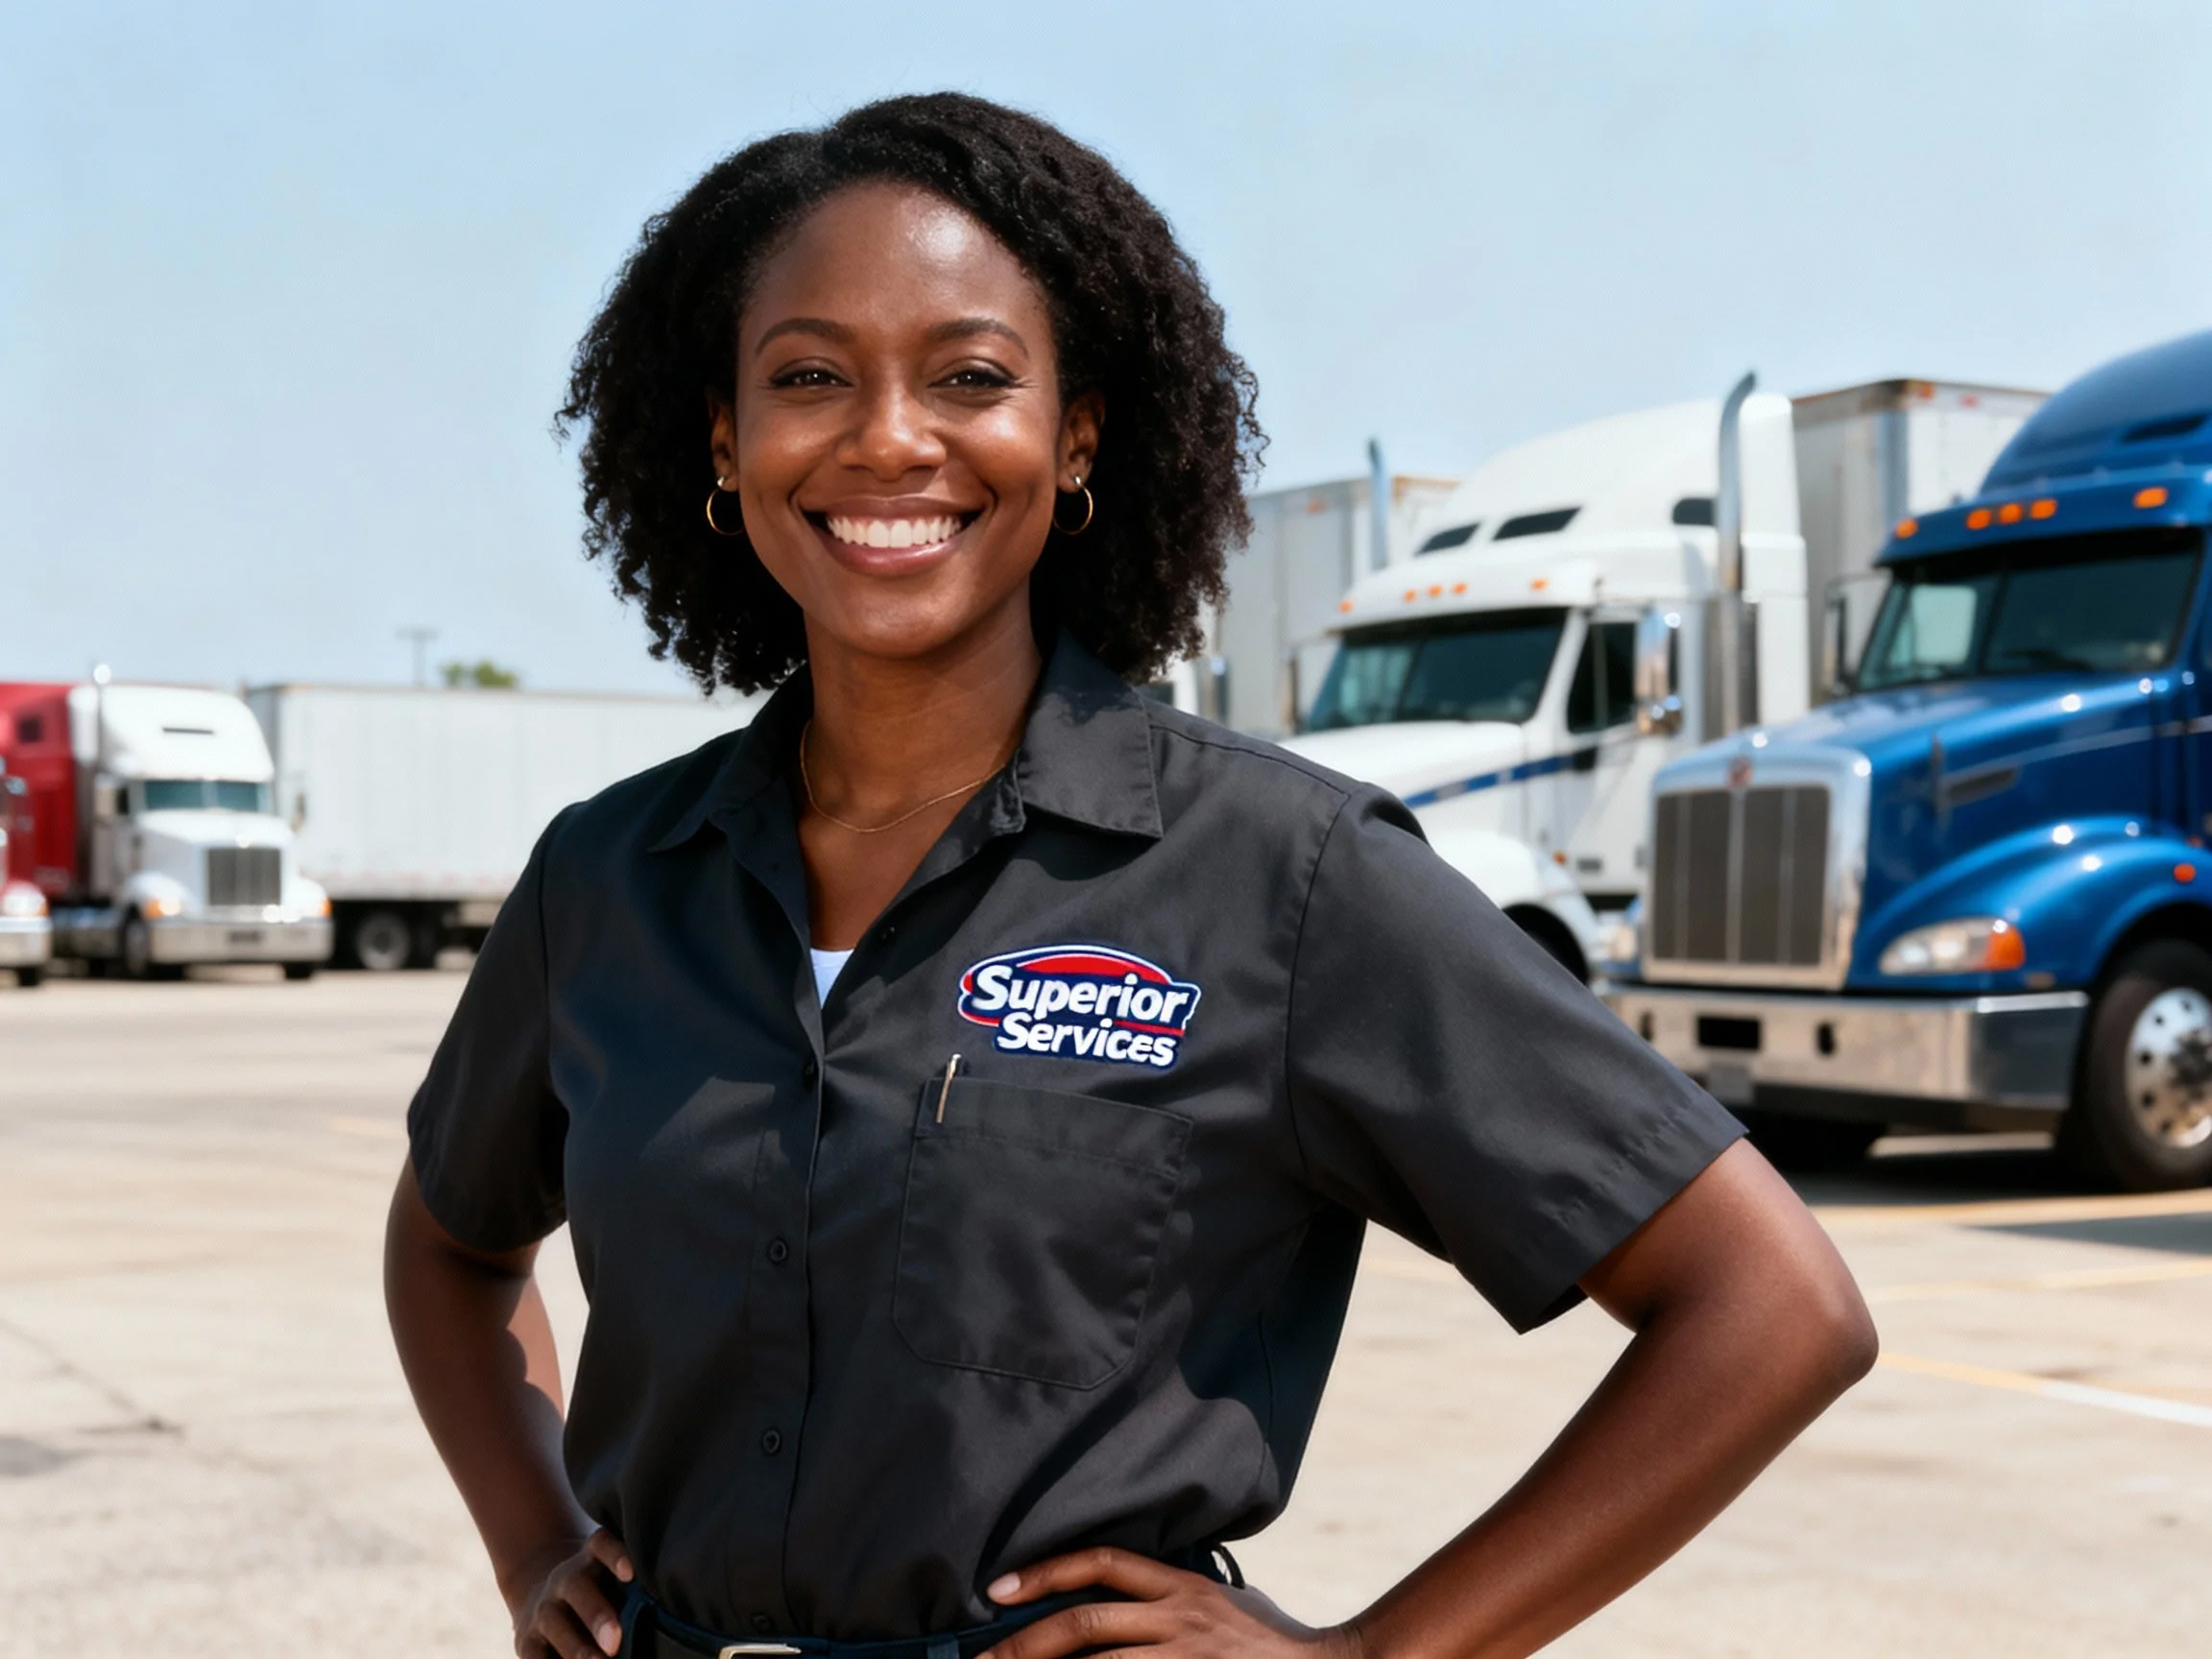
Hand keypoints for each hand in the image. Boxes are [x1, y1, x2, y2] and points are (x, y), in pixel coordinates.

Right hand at [507, 1529, 635, 1658]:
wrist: (541, 1594)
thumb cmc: (600, 1590)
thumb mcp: (612, 1578)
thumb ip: (636, 1589)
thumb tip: (677, 1609)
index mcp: (591, 1558)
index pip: (602, 1544)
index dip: (615, 1555)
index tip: (631, 1572)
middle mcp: (565, 1580)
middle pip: (578, 1589)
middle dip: (596, 1615)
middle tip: (616, 1641)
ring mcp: (544, 1610)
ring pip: (555, 1625)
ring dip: (576, 1648)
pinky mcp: (527, 1642)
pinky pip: (535, 1656)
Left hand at [980, 1547, 1360, 1658]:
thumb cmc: (1273, 1644)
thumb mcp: (1223, 1602)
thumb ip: (1172, 1597)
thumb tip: (1115, 1594)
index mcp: (1183, 1587)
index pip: (1104, 1563)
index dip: (1047, 1572)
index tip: (999, 1590)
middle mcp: (1180, 1618)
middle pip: (1086, 1622)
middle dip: (1025, 1645)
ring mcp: (1186, 1657)